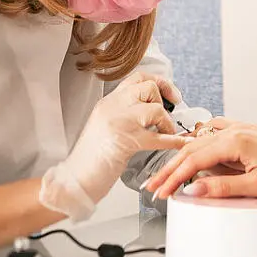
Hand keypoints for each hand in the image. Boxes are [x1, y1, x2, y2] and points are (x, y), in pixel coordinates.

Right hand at [40, 73, 191, 219]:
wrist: (74, 179)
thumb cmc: (91, 159)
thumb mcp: (104, 126)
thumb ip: (124, 114)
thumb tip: (151, 110)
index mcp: (107, 102)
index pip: (138, 78)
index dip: (159, 82)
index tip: (171, 94)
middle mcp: (112, 107)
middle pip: (148, 87)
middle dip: (164, 101)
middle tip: (167, 119)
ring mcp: (119, 122)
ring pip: (155, 109)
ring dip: (167, 123)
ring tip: (166, 135)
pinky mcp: (127, 141)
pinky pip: (159, 137)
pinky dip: (174, 141)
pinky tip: (181, 144)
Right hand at [144, 119, 256, 199]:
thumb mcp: (256, 187)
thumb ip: (222, 188)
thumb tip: (193, 189)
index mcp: (234, 142)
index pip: (192, 161)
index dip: (172, 178)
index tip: (160, 192)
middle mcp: (234, 131)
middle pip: (191, 149)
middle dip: (170, 169)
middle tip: (154, 186)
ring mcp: (240, 129)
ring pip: (201, 141)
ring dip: (183, 157)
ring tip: (168, 173)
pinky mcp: (247, 132)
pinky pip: (216, 134)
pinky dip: (201, 143)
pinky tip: (196, 147)